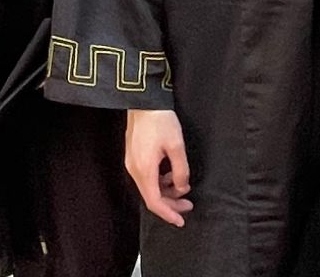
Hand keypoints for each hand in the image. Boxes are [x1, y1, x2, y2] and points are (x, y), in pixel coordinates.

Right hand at [125, 109, 192, 226]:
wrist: (143, 99)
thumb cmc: (160, 120)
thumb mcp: (176, 146)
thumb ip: (181, 171)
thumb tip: (181, 187)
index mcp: (144, 170)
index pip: (154, 202)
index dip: (168, 214)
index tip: (181, 221)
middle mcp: (134, 170)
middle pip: (151, 196)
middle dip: (170, 203)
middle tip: (188, 205)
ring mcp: (131, 162)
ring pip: (148, 186)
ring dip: (165, 191)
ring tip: (183, 187)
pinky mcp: (132, 155)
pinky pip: (145, 176)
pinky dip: (159, 181)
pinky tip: (170, 174)